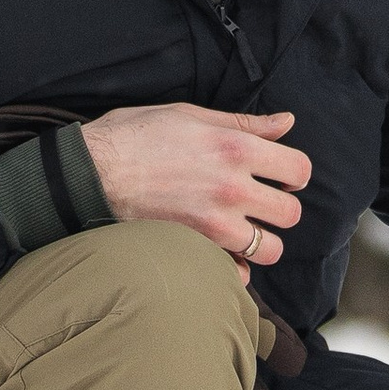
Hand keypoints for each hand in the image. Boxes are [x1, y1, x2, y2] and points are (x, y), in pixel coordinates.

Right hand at [80, 105, 309, 282]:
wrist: (90, 173)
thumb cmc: (135, 136)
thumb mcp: (191, 115)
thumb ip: (245, 122)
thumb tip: (286, 123)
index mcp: (234, 148)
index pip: (298, 170)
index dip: (294, 174)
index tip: (280, 176)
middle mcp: (230, 188)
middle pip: (290, 214)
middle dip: (281, 209)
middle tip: (261, 203)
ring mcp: (212, 224)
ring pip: (269, 249)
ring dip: (262, 241)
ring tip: (243, 229)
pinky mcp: (193, 248)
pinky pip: (234, 274)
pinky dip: (234, 269)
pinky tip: (222, 251)